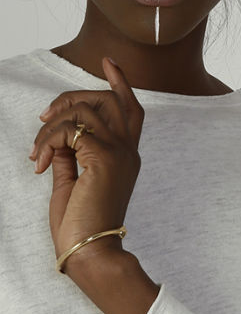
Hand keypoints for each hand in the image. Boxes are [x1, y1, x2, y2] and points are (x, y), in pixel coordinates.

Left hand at [31, 57, 143, 272]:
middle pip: (108, 99)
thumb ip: (70, 155)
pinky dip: (48, 141)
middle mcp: (128, 150)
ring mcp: (118, 153)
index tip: (108, 62)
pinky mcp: (103, 158)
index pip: (130, 109)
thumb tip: (57, 137)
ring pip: (84, 111)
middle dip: (72, 97)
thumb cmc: (81, 224)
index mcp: (126, 156)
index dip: (120, 82)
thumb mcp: (73, 181)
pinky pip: (70, 131)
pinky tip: (40, 163)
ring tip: (37, 152)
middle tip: (45, 117)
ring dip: (51, 126)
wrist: (90, 251)